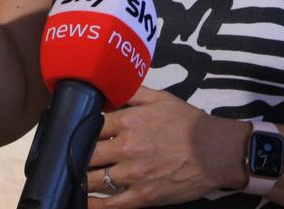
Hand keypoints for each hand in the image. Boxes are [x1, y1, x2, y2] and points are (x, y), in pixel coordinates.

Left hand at [83, 87, 246, 207]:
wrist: (217, 151)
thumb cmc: (189, 124)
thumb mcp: (161, 98)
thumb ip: (133, 91)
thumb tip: (111, 86)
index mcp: (129, 122)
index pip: (89, 126)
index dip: (77, 131)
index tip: (70, 134)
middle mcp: (127, 148)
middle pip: (85, 154)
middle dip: (74, 157)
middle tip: (66, 157)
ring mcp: (134, 175)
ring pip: (92, 180)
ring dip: (79, 180)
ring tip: (71, 178)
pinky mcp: (143, 196)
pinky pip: (110, 204)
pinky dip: (93, 205)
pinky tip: (83, 202)